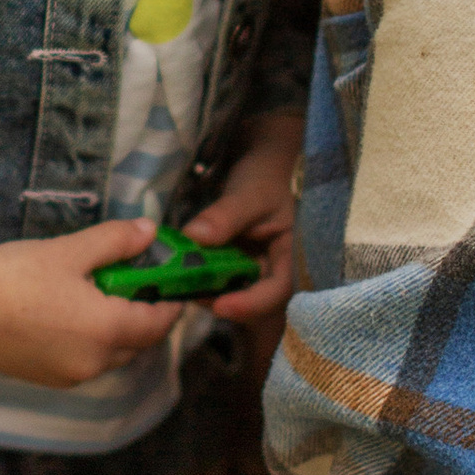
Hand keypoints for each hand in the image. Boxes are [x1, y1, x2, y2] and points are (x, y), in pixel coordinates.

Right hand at [0, 220, 177, 388]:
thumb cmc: (15, 274)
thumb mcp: (71, 251)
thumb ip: (116, 242)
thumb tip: (149, 231)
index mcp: (107, 331)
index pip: (158, 323)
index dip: (171, 304)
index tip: (174, 286)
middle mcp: (93, 363)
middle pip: (137, 343)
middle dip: (143, 317)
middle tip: (135, 285)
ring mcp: (68, 376)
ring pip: (110, 356)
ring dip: (115, 332)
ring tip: (99, 298)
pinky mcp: (45, 378)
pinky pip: (83, 364)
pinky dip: (89, 344)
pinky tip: (69, 317)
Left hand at [184, 111, 302, 326]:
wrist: (256, 168)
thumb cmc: (262, 179)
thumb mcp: (247, 194)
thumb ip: (225, 216)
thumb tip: (194, 237)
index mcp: (291, 257)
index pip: (279, 290)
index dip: (252, 305)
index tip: (221, 306)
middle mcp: (274, 270)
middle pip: (257, 304)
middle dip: (225, 305)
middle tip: (193, 296)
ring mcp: (253, 271)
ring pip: (235, 297)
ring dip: (210, 295)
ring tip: (183, 286)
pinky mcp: (234, 268)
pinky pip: (219, 283)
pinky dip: (202, 282)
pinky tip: (183, 275)